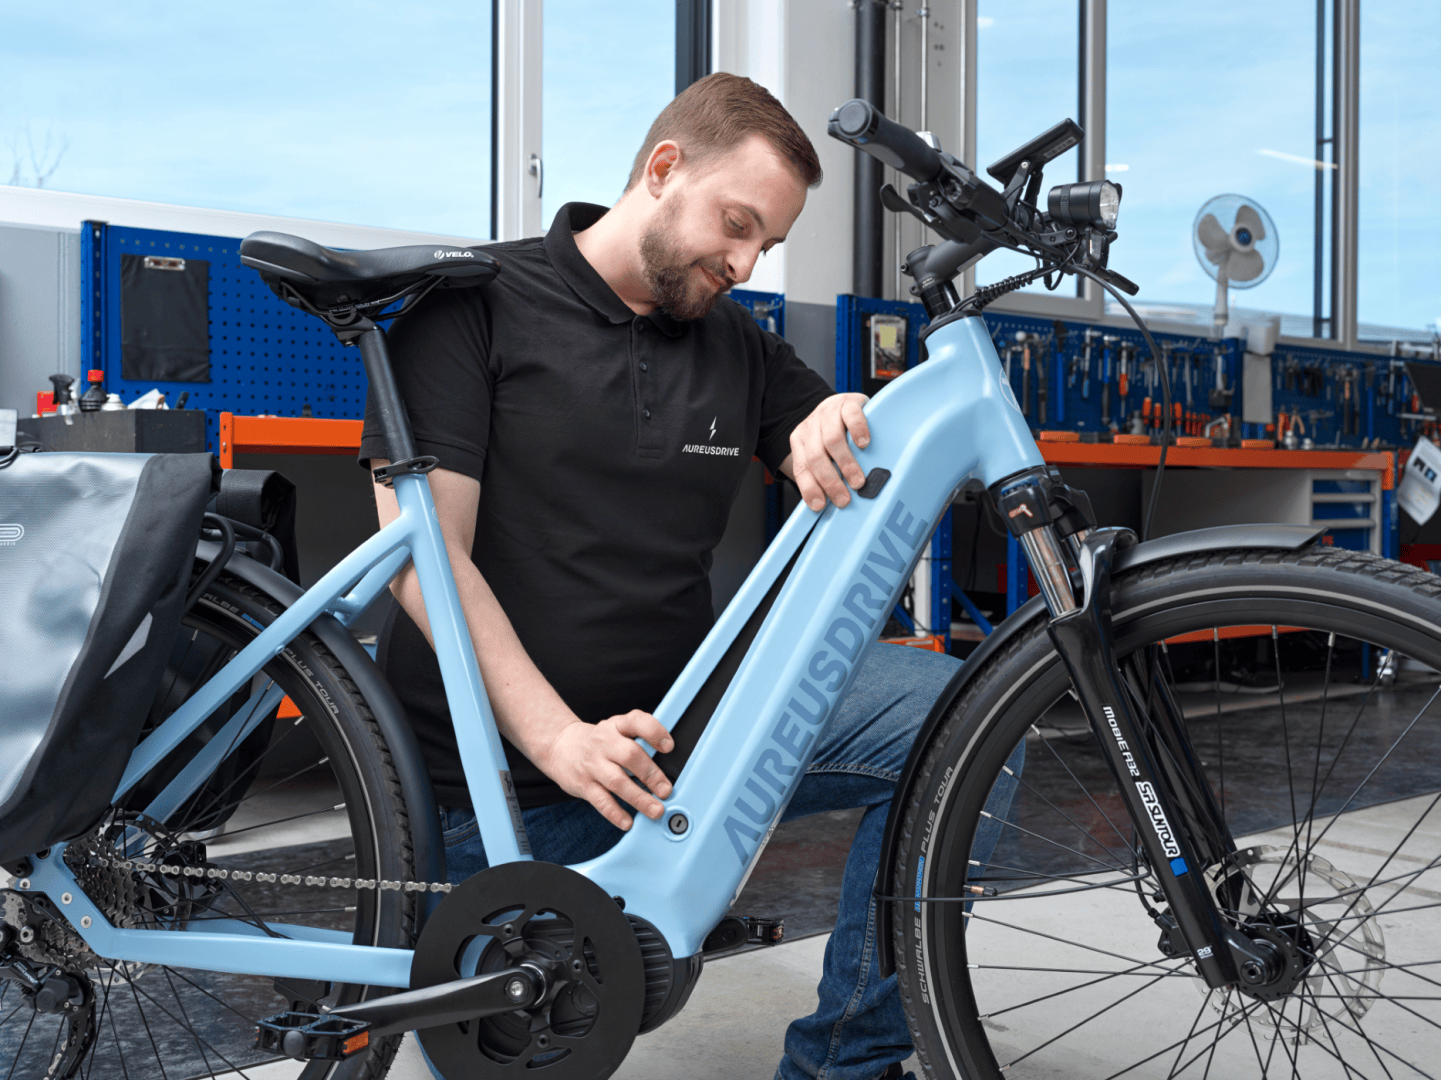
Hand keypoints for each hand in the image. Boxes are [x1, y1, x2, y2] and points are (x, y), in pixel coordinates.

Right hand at [540, 711, 675, 830]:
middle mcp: (605, 742)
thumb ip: (640, 741)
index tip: (669, 746)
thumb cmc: (598, 742)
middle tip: (666, 790)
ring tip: (655, 810)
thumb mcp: (616, 730)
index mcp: (617, 726)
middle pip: (630, 755)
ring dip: (639, 798)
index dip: (654, 732)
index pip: (637, 721)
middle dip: (651, 774)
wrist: (560, 746)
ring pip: (617, 781)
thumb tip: (669, 767)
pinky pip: (601, 800)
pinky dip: (615, 813)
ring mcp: (593, 764)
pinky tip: (628, 821)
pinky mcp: (583, 784)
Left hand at [784, 393, 870, 510]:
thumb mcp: (825, 453)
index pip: (801, 468)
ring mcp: (828, 412)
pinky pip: (851, 416)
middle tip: (844, 498)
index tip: (820, 505)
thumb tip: (837, 500)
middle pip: (815, 456)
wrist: (845, 402)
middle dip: (830, 481)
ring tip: (857, 480)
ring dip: (846, 463)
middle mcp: (811, 426)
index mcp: (800, 440)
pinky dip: (858, 431)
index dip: (809, 488)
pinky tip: (864, 444)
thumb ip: (826, 472)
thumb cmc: (837, 433)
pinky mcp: (848, 402)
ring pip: (832, 439)